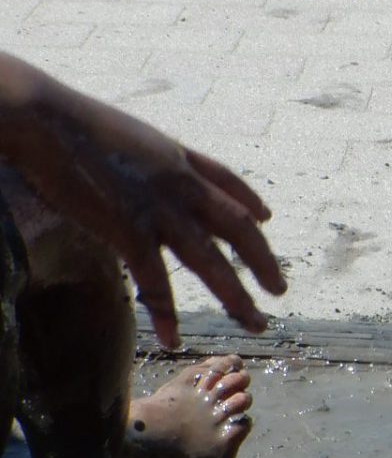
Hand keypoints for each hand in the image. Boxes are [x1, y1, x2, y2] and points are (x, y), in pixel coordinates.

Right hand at [3, 63, 285, 349]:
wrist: (47, 119)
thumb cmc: (70, 124)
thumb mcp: (124, 136)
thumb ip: (142, 157)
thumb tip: (137, 167)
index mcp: (177, 157)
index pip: (227, 179)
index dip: (250, 200)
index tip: (267, 218)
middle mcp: (181, 183)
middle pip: (237, 227)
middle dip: (262, 260)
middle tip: (278, 289)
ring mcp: (160, 208)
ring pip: (211, 261)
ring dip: (236, 296)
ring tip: (255, 323)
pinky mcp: (130, 229)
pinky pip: (157, 281)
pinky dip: (166, 313)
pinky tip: (174, 338)